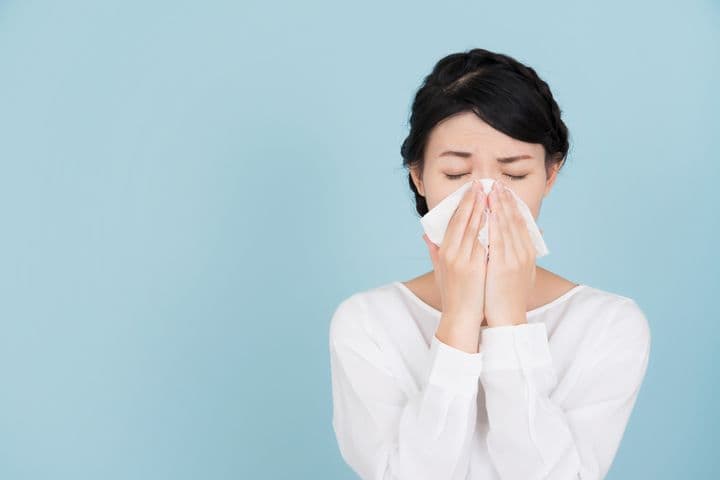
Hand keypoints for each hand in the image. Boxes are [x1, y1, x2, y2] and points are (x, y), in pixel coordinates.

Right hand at [423, 180, 487, 328]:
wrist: (460, 318)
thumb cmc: (452, 295)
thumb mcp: (439, 271)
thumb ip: (434, 252)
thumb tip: (427, 236)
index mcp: (444, 251)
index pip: (455, 221)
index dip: (464, 203)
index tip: (472, 189)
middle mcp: (452, 253)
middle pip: (465, 220)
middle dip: (475, 200)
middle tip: (483, 183)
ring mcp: (464, 260)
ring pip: (476, 228)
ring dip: (485, 208)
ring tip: (493, 194)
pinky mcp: (476, 268)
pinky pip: (486, 242)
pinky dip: (492, 228)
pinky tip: (499, 216)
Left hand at [483, 180, 536, 326]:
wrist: (508, 320)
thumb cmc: (508, 298)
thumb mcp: (520, 274)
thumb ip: (518, 256)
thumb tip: (519, 242)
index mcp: (526, 254)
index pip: (520, 223)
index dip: (512, 206)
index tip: (504, 191)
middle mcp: (523, 253)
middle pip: (514, 220)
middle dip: (505, 200)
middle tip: (497, 183)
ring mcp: (514, 259)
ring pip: (506, 226)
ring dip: (499, 206)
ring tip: (491, 189)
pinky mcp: (503, 266)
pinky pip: (497, 239)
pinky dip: (493, 223)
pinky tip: (488, 210)